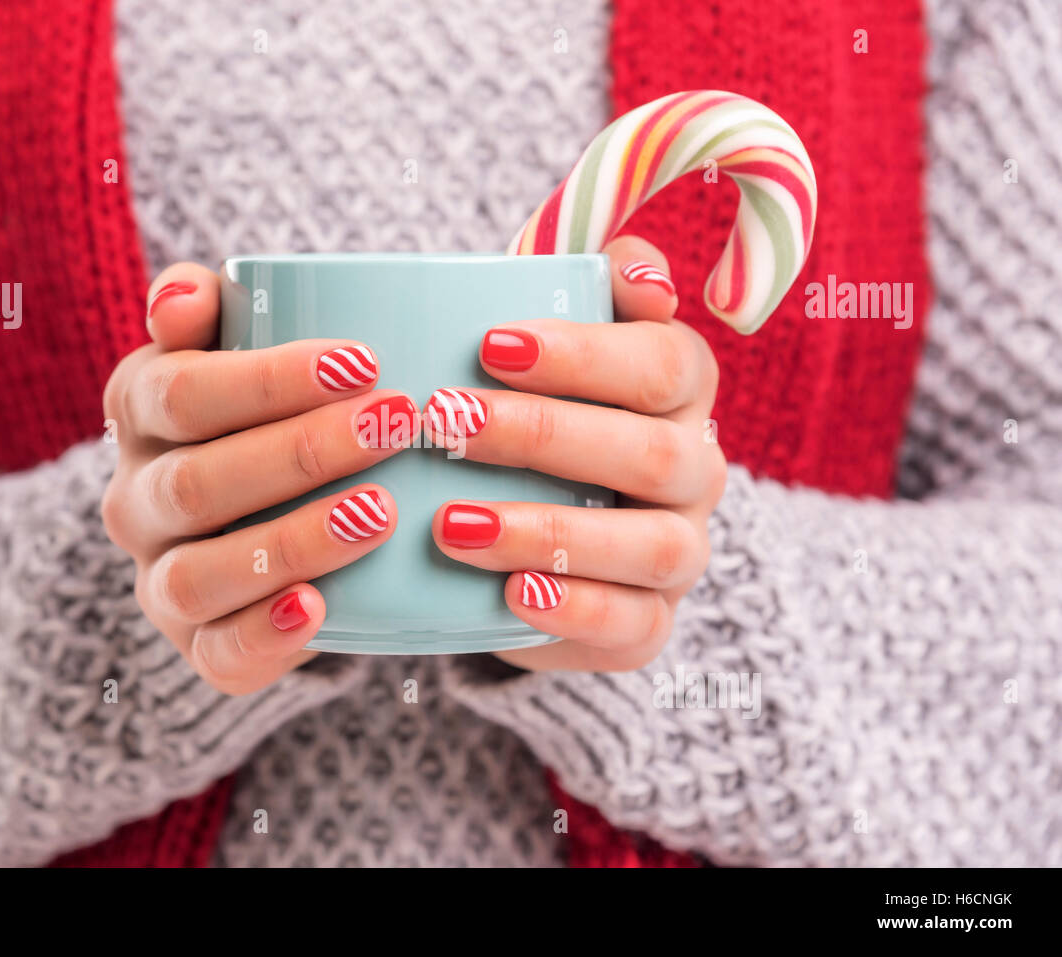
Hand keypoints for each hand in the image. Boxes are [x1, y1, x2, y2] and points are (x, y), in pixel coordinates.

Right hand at [101, 263, 413, 693]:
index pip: (179, 394)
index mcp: (138, 414)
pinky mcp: (200, 646)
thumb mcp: (240, 343)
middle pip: (196, 483)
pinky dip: (266, 636)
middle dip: (301, 453)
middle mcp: (135, 502)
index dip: (267, 380)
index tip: (364, 360)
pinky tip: (320, 607)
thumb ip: (213, 306)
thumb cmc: (271, 407)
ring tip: (381, 509)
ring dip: (293, 541)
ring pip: (201, 573)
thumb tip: (185, 298)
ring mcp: (161, 582)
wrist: (273, 511)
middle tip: (396, 424)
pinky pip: (219, 655)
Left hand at [425, 236, 725, 671]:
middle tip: (444, 423)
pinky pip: (634, 626)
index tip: (489, 344)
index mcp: (683, 392)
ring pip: (649, 545)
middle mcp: (697, 471)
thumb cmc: (526, 405)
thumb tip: (645, 276)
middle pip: (651, 453)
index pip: (665, 365)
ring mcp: (680, 553)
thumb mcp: (543, 335)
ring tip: (452, 524)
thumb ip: (589, 286)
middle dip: (543, 435)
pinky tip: (509, 593)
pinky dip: (573, 611)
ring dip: (547, 532)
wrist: (515, 522)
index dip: (584, 355)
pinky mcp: (648, 624)